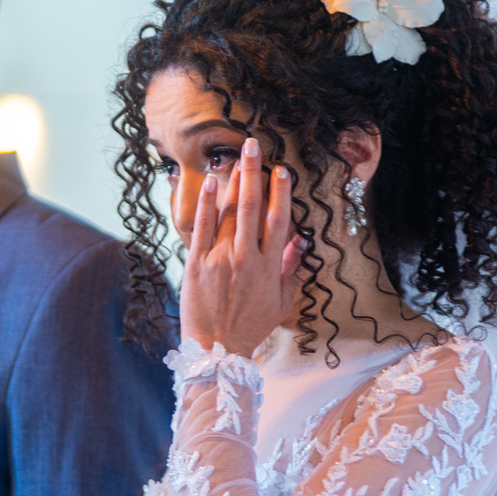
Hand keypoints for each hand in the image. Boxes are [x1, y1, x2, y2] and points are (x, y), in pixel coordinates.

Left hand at [179, 138, 303, 357]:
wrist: (217, 350)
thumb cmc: (251, 327)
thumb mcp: (281, 302)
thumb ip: (291, 269)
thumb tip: (299, 240)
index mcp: (270, 268)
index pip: (279, 221)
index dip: (282, 193)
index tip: (283, 170)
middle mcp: (247, 259)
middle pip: (254, 207)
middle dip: (255, 173)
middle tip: (255, 145)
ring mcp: (220, 260)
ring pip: (229, 213)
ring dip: (234, 182)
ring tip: (238, 157)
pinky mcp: (197, 265)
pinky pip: (202, 228)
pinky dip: (207, 204)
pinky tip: (211, 183)